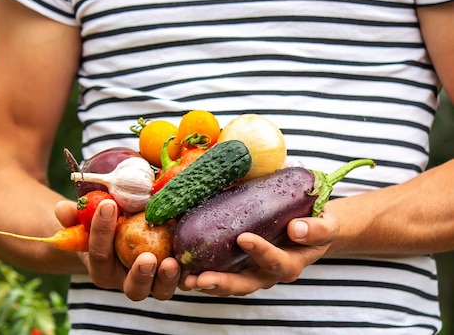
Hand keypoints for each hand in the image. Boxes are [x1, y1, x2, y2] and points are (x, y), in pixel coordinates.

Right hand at [70, 199, 180, 300]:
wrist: (123, 228)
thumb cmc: (103, 222)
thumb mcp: (86, 216)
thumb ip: (73, 214)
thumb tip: (62, 209)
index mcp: (101, 267)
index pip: (99, 253)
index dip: (101, 230)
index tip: (109, 205)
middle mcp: (126, 280)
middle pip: (132, 287)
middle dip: (140, 275)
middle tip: (146, 257)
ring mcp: (152, 281)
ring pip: (159, 290)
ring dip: (166, 279)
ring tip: (171, 263)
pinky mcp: (172, 275)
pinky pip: (182, 280)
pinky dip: (188, 274)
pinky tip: (193, 261)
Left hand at [181, 212, 339, 295]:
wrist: (312, 229)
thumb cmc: (318, 224)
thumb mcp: (326, 224)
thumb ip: (316, 227)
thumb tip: (296, 228)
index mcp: (291, 263)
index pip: (275, 262)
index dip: (261, 252)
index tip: (244, 238)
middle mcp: (268, 274)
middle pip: (245, 284)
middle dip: (223, 283)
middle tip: (201, 280)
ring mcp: (251, 272)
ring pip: (228, 284)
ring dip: (207, 283)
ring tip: (186, 280)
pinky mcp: (237, 266)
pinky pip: (219, 272)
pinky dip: (202, 272)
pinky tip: (182, 266)